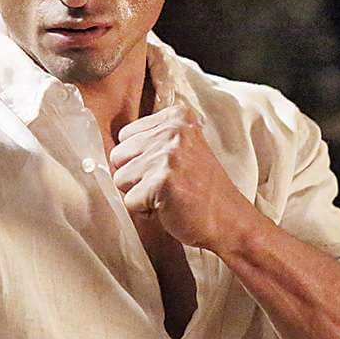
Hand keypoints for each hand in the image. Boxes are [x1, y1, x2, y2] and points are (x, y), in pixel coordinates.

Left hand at [110, 105, 254, 251]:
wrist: (230, 221)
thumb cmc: (201, 190)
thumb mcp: (181, 149)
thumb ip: (151, 140)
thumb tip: (109, 148)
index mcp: (176, 116)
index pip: (125, 135)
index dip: (140, 160)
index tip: (167, 169)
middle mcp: (172, 130)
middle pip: (118, 155)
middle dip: (136, 177)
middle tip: (167, 185)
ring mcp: (168, 154)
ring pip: (120, 178)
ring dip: (140, 194)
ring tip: (168, 196)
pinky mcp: (163, 180)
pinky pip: (129, 200)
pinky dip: (145, 211)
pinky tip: (169, 207)